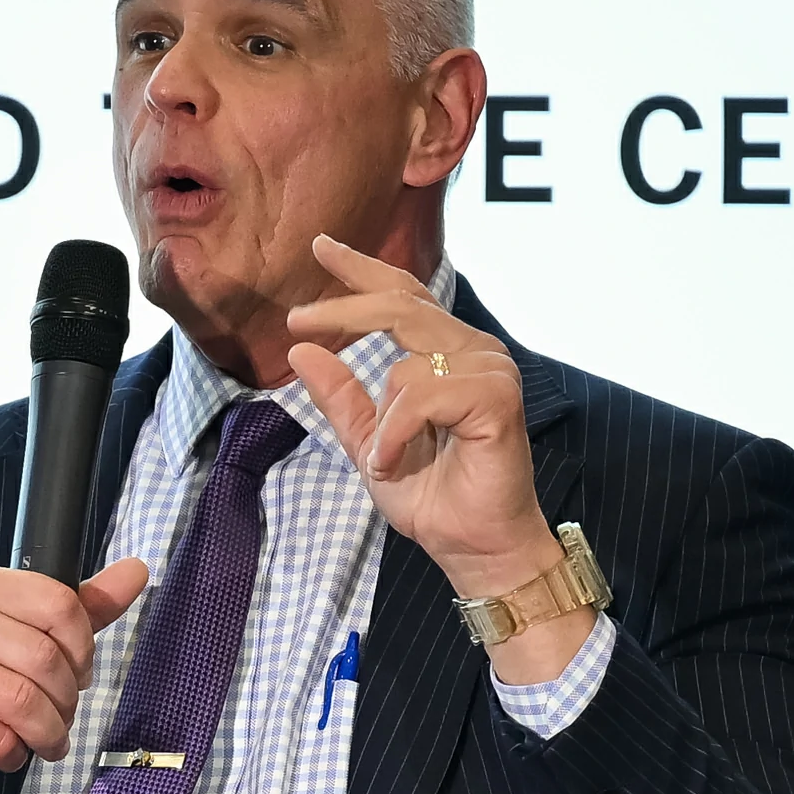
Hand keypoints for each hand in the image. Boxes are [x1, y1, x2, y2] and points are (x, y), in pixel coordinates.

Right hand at [0, 557, 152, 793]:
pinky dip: (13, 754)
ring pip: (25, 702)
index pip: (59, 604)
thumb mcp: (19, 636)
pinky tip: (1, 749)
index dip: (82, 649)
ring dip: (45, 732)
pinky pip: (0, 738)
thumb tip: (136, 571)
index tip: (75, 672)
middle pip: (46, 658)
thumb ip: (78, 608)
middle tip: (57, 715)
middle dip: (65, 700)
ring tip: (39, 738)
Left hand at [284, 232, 557, 607]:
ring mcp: (490, 370)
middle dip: (344, 310)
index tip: (321, 246)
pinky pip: (422, 396)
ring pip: (406, 366)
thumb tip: (301, 349)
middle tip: (297, 318)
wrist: (472, 547)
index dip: (361, 268)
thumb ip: (341, 397)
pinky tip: (392, 463)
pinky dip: (395, 435)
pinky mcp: (497, 397)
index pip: (402, 294)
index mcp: (446, 353)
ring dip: (381, 422)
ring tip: (382, 461)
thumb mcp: (368, 442)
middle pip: (401, 304)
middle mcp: (474, 351)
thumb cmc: (432, 497)